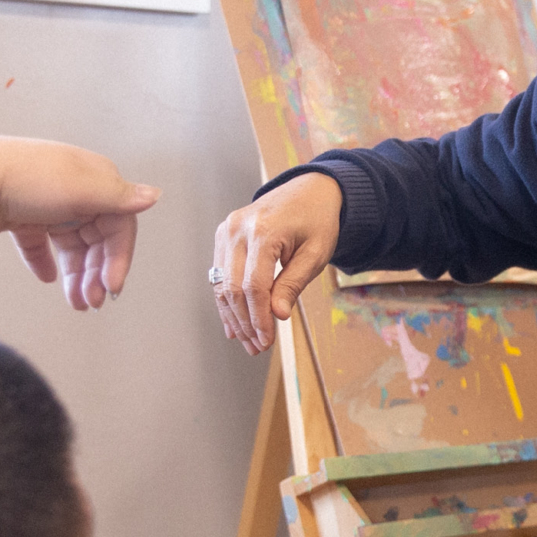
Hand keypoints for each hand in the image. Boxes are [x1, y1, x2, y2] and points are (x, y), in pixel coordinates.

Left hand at [0, 140, 160, 309]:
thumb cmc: (28, 179)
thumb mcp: (83, 190)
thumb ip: (120, 199)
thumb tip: (154, 196)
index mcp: (96, 180)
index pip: (119, 225)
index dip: (119, 257)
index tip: (112, 286)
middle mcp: (75, 190)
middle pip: (96, 239)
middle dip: (96, 273)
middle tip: (91, 302)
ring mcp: (48, 203)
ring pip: (71, 246)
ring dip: (76, 275)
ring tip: (75, 302)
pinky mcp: (22, 215)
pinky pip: (40, 243)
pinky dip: (45, 261)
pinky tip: (47, 277)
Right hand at [212, 173, 343, 352]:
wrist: (309, 189)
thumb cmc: (317, 220)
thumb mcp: (315, 254)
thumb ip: (294, 284)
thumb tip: (277, 316)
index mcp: (263, 232)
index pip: (253, 286)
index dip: (258, 318)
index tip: (266, 340)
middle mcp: (237, 229)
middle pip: (232, 288)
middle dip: (245, 322)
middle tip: (257, 347)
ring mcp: (226, 231)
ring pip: (221, 284)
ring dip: (233, 316)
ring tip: (246, 340)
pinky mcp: (223, 235)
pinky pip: (219, 274)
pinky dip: (226, 300)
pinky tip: (233, 323)